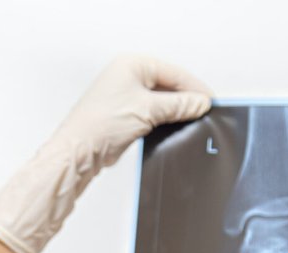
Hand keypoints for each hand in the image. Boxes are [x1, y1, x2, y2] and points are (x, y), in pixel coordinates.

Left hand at [53, 55, 214, 170]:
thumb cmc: (100, 125)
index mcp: (131, 64)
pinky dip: (163, 119)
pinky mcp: (124, 114)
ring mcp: (124, 95)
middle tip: (203, 111)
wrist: (79, 152)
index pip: (172, 72)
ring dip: (174, 110)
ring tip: (191, 120)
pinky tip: (173, 127)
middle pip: (167, 85)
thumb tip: (199, 103)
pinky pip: (151, 113)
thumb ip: (178, 105)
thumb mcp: (148, 110)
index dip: (193, 87)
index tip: (209, 100)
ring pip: (160, 100)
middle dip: (185, 99)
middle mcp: (126, 76)